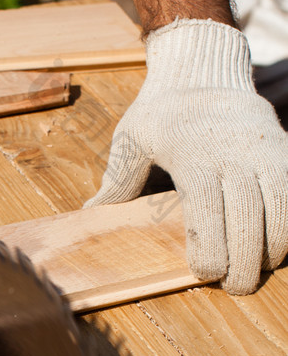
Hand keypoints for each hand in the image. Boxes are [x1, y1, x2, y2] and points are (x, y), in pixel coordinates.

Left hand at [86, 19, 287, 293]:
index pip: (207, 213)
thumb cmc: (161, 111)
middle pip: (248, 219)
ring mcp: (265, 151)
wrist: (203, 68)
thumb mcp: (132, 138)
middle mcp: (234, 153)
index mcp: (192, 154)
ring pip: (281, 210)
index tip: (206, 272)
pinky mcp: (285, 151)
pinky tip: (277, 244)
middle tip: (236, 287)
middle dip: (244, 262)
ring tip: (258, 269)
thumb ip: (118, 180)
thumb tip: (88, 214)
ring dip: (273, 248)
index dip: (211, 250)